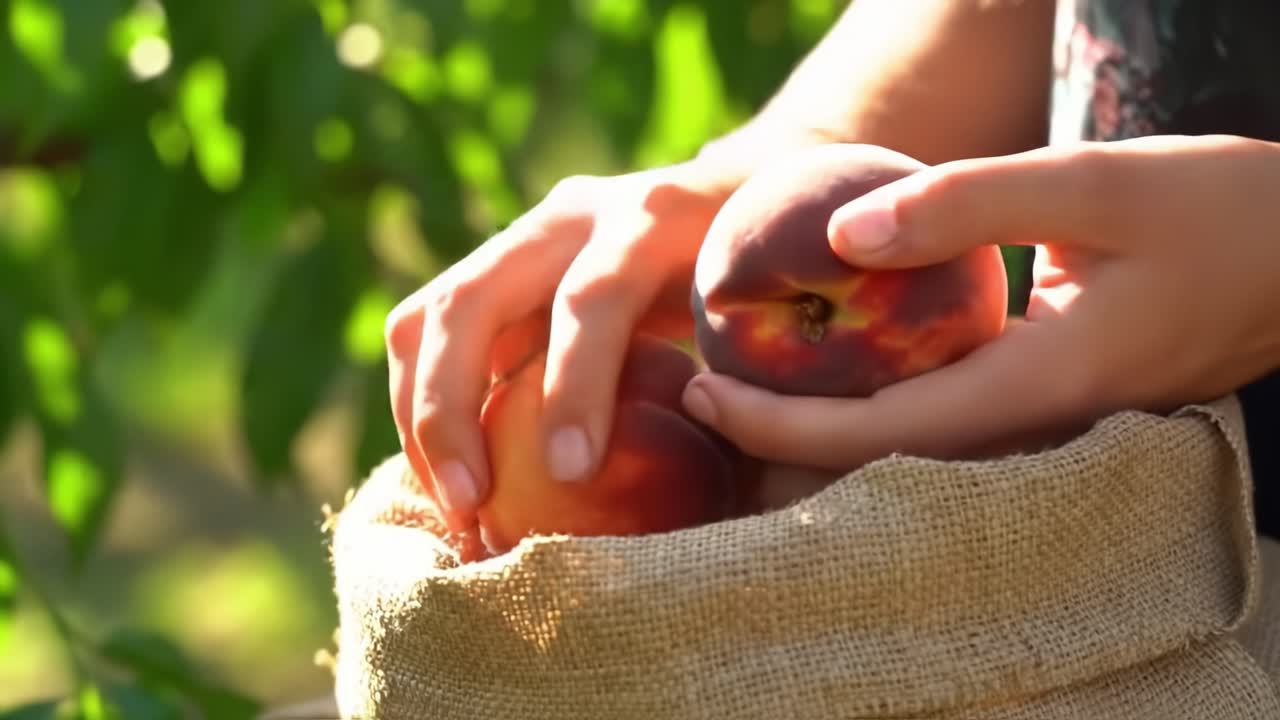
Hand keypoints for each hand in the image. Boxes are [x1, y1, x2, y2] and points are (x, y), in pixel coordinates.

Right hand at [385, 163, 732, 529]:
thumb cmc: (762, 274)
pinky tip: (452, 472)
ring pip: (428, 317)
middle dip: (452, 410)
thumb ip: (743, 368)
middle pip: (472, 301)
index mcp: (650, 217)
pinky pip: (427, 333)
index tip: (571, 472)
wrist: (735, 192)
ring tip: (453, 505)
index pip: (594, 297)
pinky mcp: (492, 272)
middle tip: (473, 506)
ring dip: (421, 417)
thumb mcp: (768, 304)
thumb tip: (730, 486)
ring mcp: (520, 239)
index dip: (576, 385)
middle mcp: (568, 217)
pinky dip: (424, 404)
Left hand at [682, 134, 1279, 472]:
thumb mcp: (1095, 181)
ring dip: (822, 430)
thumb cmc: (1218, 209)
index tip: (704, 395)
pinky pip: (947, 423)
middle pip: (882, 465)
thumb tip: (842, 236)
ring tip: (742, 390)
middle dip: (782, 442)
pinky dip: (875, 407)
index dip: (780, 424)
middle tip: (697, 396)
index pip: (877, 435)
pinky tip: (839, 369)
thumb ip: (968, 203)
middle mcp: (1039, 426)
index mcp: (1042, 387)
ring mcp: (1051, 424)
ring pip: (911, 453)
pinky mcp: (1057, 402)